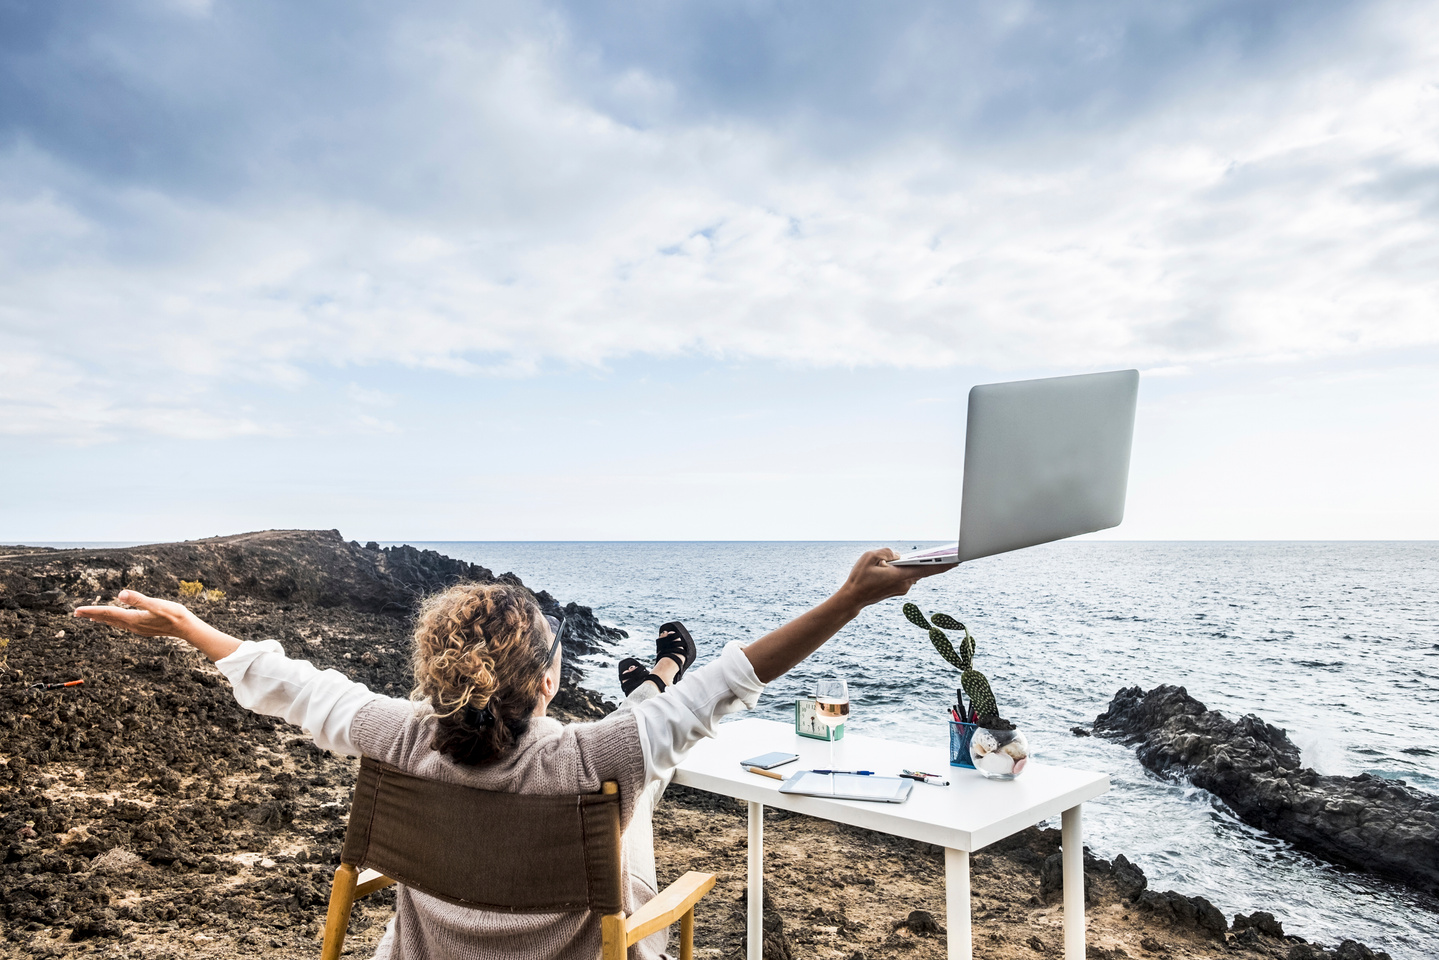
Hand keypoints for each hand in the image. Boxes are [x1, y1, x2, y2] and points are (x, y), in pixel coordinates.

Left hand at [74, 589, 198, 638]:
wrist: (186, 628)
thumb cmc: (174, 615)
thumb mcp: (157, 604)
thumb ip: (139, 599)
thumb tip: (120, 594)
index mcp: (132, 619)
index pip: (107, 613)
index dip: (91, 611)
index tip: (77, 611)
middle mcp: (132, 625)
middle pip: (107, 619)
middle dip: (91, 615)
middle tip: (76, 613)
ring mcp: (137, 628)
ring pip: (114, 622)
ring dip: (101, 618)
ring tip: (91, 616)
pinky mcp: (143, 627)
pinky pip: (122, 624)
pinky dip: (113, 620)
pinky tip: (115, 619)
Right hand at [835, 548, 948, 609]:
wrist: (853, 598)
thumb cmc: (860, 578)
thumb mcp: (870, 557)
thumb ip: (888, 552)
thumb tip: (899, 556)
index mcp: (901, 576)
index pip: (928, 569)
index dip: (944, 564)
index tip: (959, 560)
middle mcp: (905, 584)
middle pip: (922, 570)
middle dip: (931, 561)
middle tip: (949, 552)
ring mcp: (902, 589)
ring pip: (913, 572)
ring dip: (915, 565)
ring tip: (925, 555)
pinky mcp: (898, 590)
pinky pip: (907, 576)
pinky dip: (907, 569)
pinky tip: (904, 563)